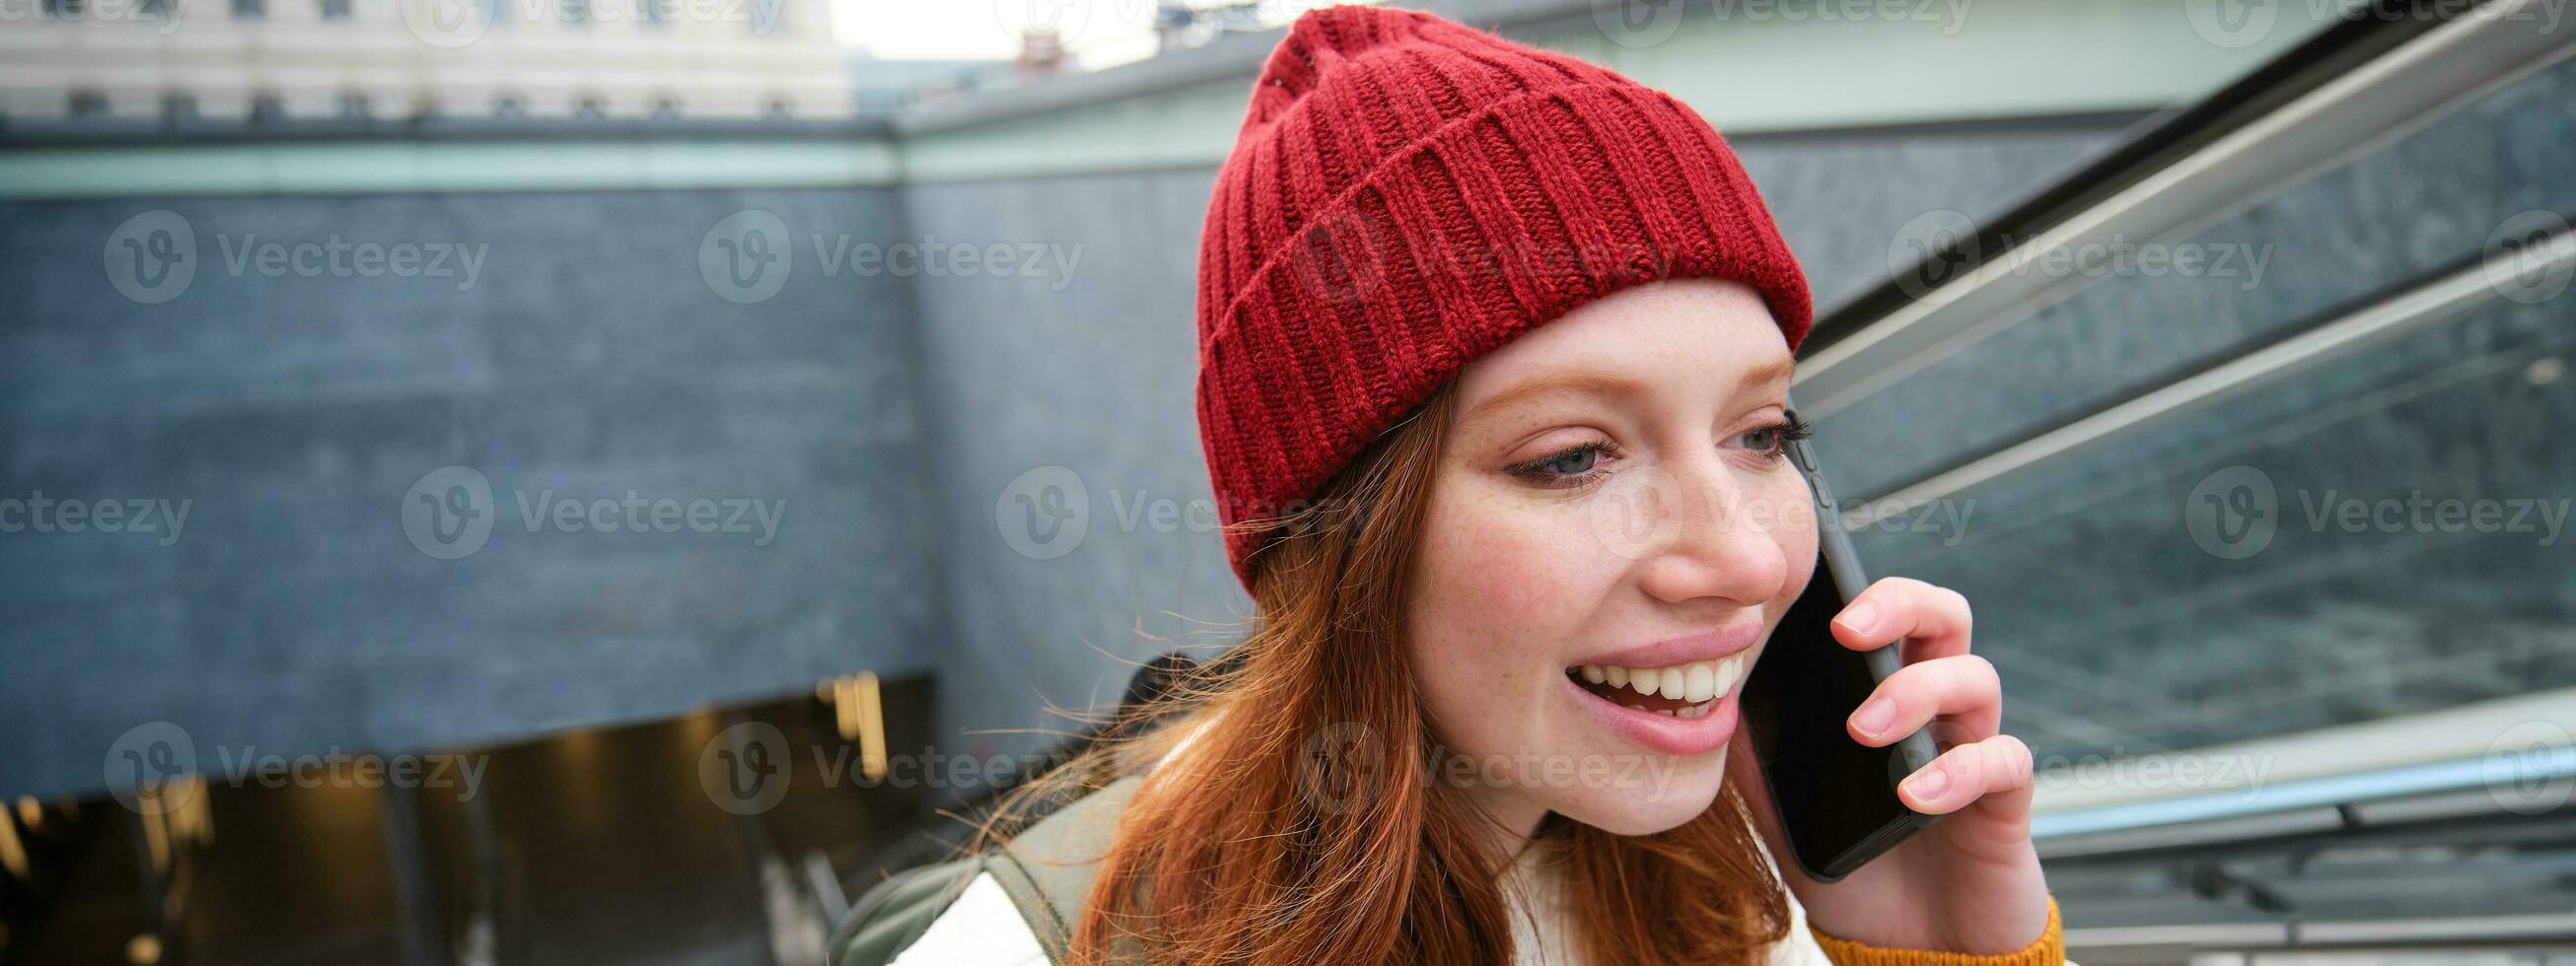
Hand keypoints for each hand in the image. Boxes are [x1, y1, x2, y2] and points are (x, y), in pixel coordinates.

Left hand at [1726, 576, 2050, 952]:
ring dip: (1914, 694)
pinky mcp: (2005, 799)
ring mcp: (1974, 745)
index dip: (1857, 591)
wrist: (1902, 944)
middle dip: (1900, 607)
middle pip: (1945, 616)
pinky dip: (1957, 771)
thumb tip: (1706, 697)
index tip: (1806, 598)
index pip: (1885, 613)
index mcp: (1884, 689)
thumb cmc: (1847, 857)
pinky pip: (2002, 760)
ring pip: (1976, 678)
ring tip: (1863, 732)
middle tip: (1848, 633)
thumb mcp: (1780, 804)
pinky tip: (1914, 796)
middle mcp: (1936, 706)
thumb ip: (1753, 751)